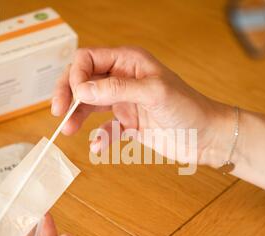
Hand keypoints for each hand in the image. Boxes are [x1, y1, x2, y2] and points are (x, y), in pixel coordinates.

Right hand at [52, 47, 233, 166]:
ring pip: (89, 104)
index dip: (75, 75)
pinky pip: (105, 128)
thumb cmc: (189, 109)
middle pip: (83, 81)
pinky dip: (98, 137)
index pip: (88, 59)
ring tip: (68, 130)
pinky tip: (98, 146)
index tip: (73, 96)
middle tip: (58, 112)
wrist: (206, 137)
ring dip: (77, 116)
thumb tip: (81, 89)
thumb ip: (117, 88)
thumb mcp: (154, 93)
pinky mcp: (128, 123)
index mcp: (129, 62)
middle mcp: (124, 79)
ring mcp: (125, 101)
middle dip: (68, 94)